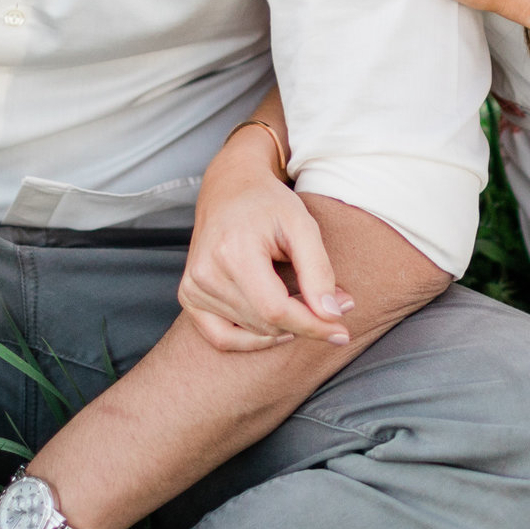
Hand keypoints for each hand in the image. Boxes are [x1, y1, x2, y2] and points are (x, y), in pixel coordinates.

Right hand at [182, 124, 350, 351]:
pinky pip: (221, 338)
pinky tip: (275, 329)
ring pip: (251, 332)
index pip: (276, 310)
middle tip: (330, 307)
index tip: (341, 331)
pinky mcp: (188, 295)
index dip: (313, 326)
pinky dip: (251, 340)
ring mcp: (193, 286)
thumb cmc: (268, 203)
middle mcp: (207, 273)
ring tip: (302, 305)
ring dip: (283, 328)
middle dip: (305, 323)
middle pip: (265, 324)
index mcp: (233, 252)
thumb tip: (332, 314)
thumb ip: (318, 270)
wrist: (229, 188)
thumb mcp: (302, 226)